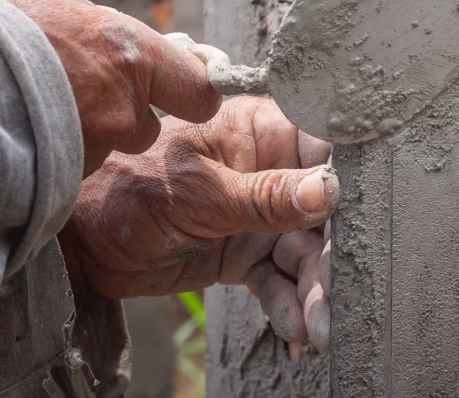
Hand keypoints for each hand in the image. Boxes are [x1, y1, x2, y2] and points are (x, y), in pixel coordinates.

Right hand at [0, 0, 220, 174]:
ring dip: (82, 138)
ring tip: (42, 114)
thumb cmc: (5, 26)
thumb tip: (118, 32)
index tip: (183, 97)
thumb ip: (100, 29)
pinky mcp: (61, 172)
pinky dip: (54, 157)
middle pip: (147, 130)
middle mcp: (123, 104)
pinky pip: (69, 170)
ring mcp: (92, 143)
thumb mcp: (58, 7)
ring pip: (104, 152)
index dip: (190, 97)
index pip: (198, 93)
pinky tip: (28, 134)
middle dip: (122, 121)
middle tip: (81, 101)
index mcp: (133, 53)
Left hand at [58, 97, 336, 351]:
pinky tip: (294, 332)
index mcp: (262, 133)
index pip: (325, 153)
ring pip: (304, 253)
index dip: (350, 185)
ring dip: (313, 292)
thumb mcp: (201, 191)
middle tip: (336, 299)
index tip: (370, 223)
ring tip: (317, 330)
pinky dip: (288, 306)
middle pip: (322, 214)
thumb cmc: (129, 189)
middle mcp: (270, 172)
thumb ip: (266, 196)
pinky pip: (278, 280)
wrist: (80, 242)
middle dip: (331, 260)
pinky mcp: (245, 253)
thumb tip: (327, 191)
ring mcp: (259, 215)